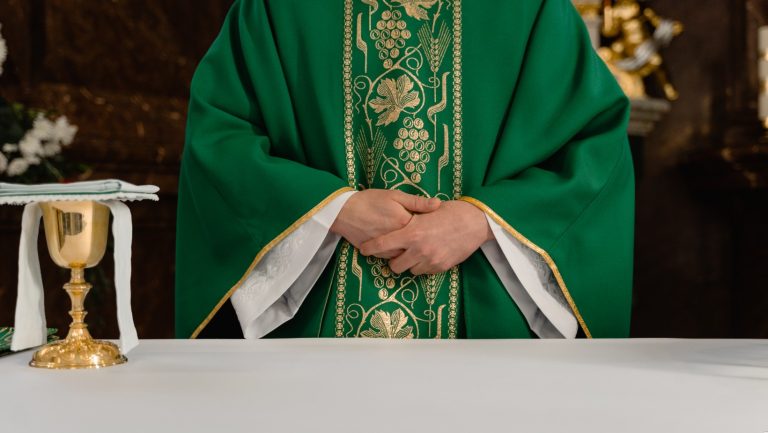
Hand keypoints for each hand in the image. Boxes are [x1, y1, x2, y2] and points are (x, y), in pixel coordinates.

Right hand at [330, 189, 440, 249]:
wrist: (343, 211)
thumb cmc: (370, 200)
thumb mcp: (395, 195)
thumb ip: (417, 202)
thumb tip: (438, 204)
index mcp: (405, 223)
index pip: (425, 230)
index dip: (429, 227)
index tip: (433, 224)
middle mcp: (397, 239)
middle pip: (417, 246)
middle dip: (421, 242)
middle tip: (425, 236)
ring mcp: (386, 249)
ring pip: (405, 255)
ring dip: (409, 250)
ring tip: (413, 243)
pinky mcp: (376, 254)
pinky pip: (392, 258)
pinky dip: (396, 253)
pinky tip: (398, 246)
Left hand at [359, 200, 492, 274]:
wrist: (476, 222)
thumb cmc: (451, 211)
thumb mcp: (427, 210)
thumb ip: (410, 219)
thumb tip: (394, 223)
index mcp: (411, 233)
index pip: (382, 244)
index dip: (370, 248)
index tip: (364, 249)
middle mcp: (418, 250)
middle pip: (394, 266)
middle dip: (393, 260)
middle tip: (397, 252)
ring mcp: (430, 260)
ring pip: (410, 270)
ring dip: (409, 263)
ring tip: (415, 252)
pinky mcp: (441, 267)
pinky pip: (425, 272)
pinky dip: (423, 265)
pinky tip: (428, 254)